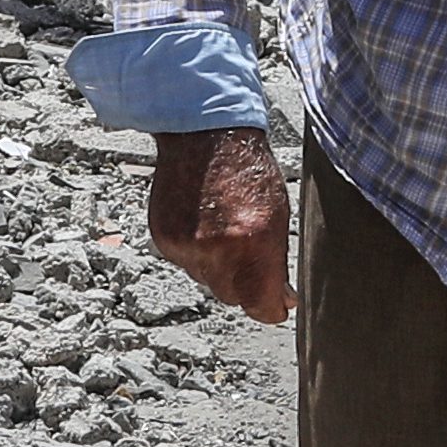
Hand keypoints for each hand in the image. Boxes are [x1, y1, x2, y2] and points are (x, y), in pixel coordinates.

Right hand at [148, 128, 290, 323]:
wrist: (204, 136)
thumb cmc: (249, 170)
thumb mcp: (278, 215)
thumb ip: (277, 260)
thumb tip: (282, 299)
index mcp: (253, 242)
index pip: (260, 305)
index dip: (271, 309)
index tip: (277, 307)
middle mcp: (218, 249)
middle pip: (232, 296)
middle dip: (244, 283)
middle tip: (249, 253)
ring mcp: (187, 246)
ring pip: (206, 280)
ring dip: (217, 265)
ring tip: (223, 226)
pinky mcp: (164, 239)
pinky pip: (184, 263)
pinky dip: (195, 251)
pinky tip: (203, 222)